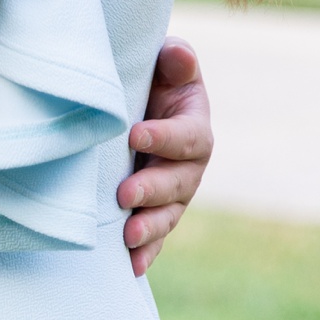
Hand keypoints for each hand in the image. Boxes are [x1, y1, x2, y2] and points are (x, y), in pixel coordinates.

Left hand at [118, 37, 212, 276]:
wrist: (139, 109)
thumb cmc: (153, 83)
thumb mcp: (166, 66)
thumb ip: (175, 61)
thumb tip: (178, 53)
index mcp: (195, 129)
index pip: (187, 137)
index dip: (164, 137)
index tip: (135, 135)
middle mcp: (190, 167)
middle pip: (179, 183)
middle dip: (153, 189)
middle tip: (124, 193)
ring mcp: (173, 195)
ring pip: (167, 215)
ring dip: (149, 227)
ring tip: (127, 235)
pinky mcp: (155, 213)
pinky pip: (156, 237)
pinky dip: (146, 253)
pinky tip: (131, 266)